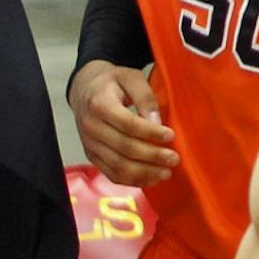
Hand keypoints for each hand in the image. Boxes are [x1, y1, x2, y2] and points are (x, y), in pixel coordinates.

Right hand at [69, 62, 175, 186]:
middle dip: (152, 156)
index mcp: (99, 104)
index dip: (151, 133)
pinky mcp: (92, 156)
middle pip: (124, 148)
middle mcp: (91, 126)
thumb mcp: (130, 78)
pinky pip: (112, 174)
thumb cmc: (111, 83)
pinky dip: (133, 180)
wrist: (85, 90)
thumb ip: (145, 97)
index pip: (128, 124)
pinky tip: (151, 178)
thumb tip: (157, 122)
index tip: (170, 136)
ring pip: (118, 166)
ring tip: (166, 172)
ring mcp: (89, 144)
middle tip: (174, 158)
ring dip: (145, 173)